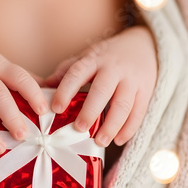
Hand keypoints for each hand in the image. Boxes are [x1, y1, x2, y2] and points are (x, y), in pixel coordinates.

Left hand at [44, 27, 157, 146]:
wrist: (145, 45)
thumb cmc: (108, 56)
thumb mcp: (87, 57)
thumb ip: (66, 71)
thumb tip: (41, 87)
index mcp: (95, 59)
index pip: (77, 73)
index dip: (66, 90)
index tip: (56, 108)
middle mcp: (114, 68)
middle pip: (102, 90)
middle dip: (91, 110)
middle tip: (79, 129)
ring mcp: (132, 80)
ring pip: (123, 104)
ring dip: (112, 125)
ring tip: (100, 141)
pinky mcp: (146, 91)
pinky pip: (139, 112)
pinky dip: (129, 128)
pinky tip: (118, 140)